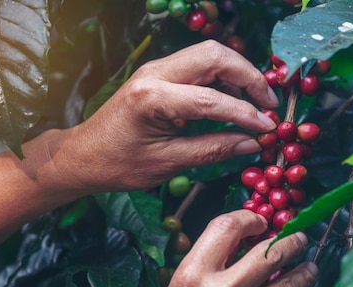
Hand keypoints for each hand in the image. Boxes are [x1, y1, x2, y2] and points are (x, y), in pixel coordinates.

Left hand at [50, 40, 278, 192]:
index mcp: (152, 98)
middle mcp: (154, 73)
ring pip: (209, 55)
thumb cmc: (119, 164)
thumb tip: (251, 143)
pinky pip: (199, 66)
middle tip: (268, 105)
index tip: (268, 127)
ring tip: (257, 103)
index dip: (246, 113)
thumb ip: (212, 150)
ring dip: (238, 74)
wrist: (84, 155)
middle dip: (249, 77)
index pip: (211, 99)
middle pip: (215, 56)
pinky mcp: (159, 73)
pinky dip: (223, 79)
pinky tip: (235, 100)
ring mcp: (156, 69)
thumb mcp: (167, 163)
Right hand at [115, 210, 317, 286]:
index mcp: (191, 277)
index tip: (260, 222)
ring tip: (308, 269)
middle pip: (272, 250)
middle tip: (298, 239)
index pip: (227, 226)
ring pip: (294, 281)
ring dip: (306, 271)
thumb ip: (205, 267)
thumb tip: (242, 241)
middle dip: (292, 240)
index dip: (249, 217)